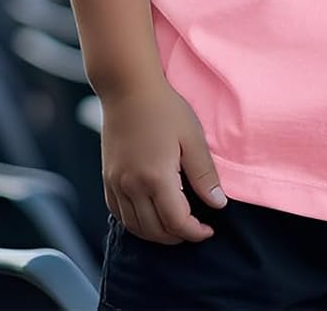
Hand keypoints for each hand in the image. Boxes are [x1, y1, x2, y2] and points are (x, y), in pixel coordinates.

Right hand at [100, 76, 228, 243]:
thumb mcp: (192, 137)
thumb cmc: (164, 109)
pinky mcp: (108, 179)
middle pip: (155, 230)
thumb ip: (204, 174)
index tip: (208, 230)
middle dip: (177, 236)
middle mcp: (132, 186)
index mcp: (156, 177)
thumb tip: (218, 204)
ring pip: (135, 227)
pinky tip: (150, 216)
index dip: (195, 232)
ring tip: (175, 226)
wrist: (128, 89)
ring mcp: (116, 184)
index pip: (177, 222)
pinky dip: (136, 223)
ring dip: (156, 234)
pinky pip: (119, 214)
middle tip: (195, 230)